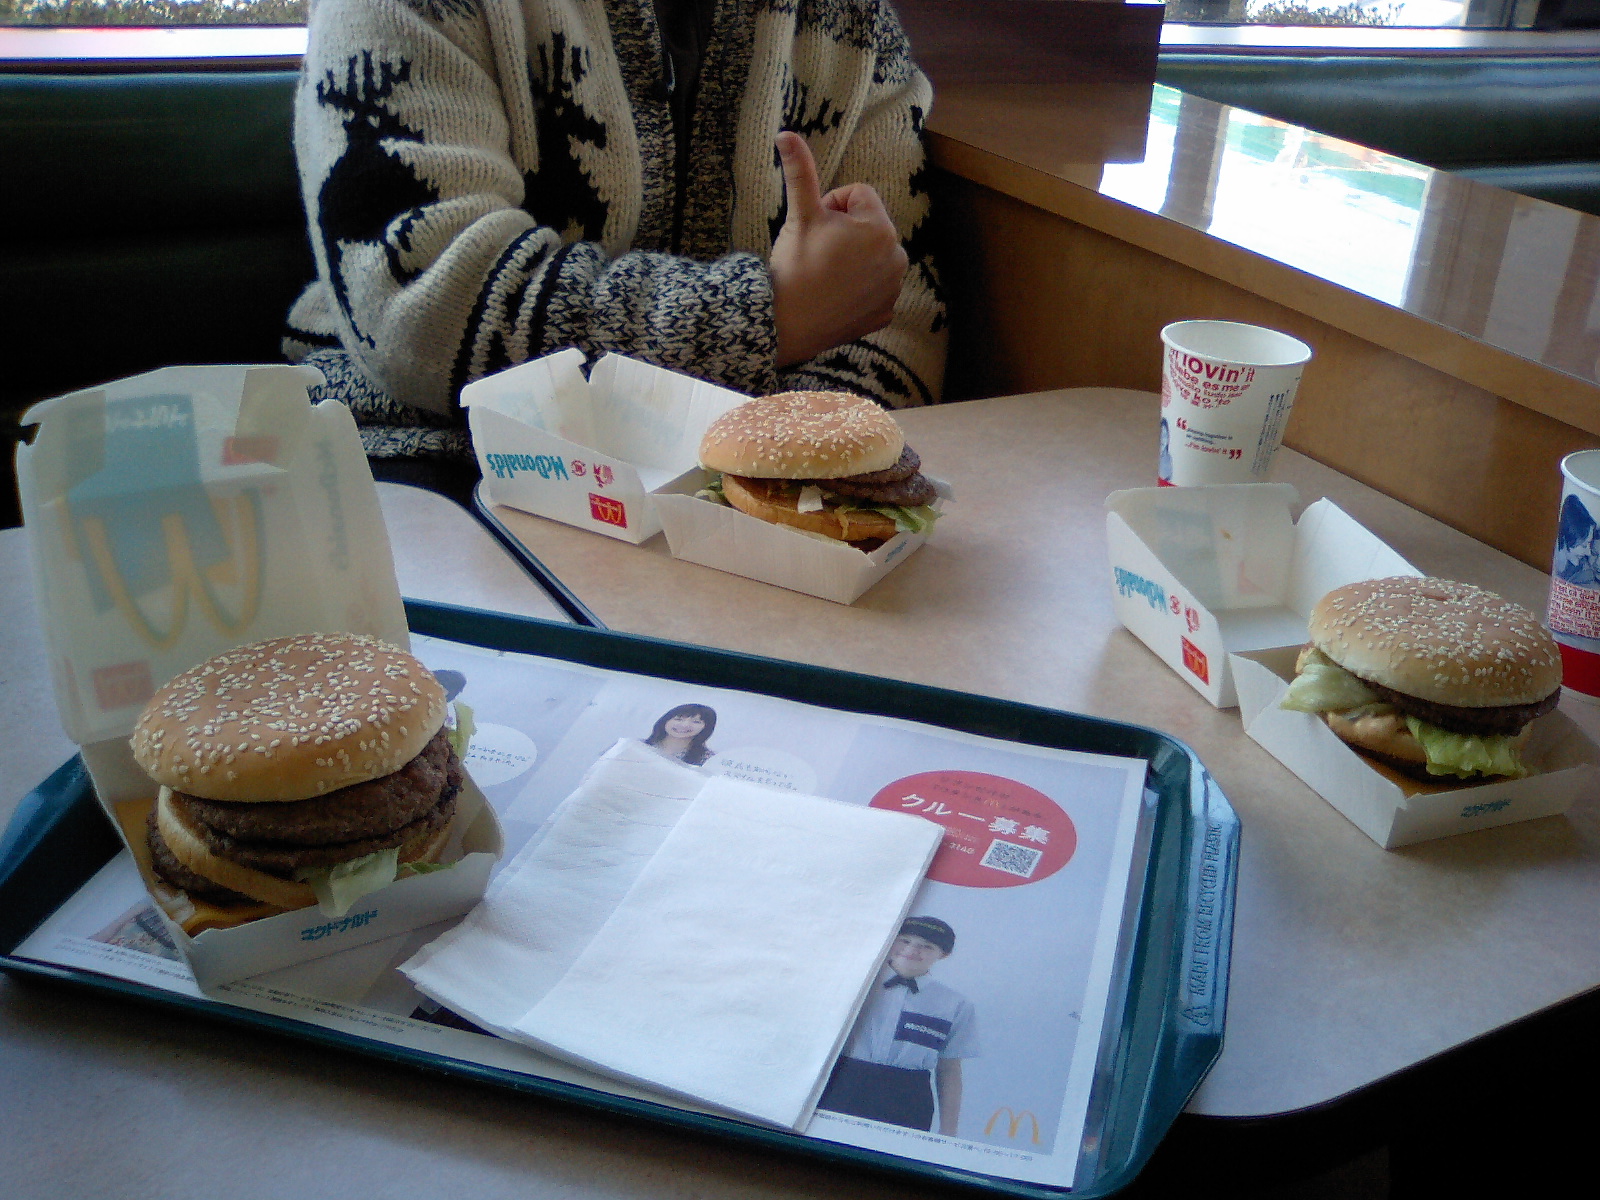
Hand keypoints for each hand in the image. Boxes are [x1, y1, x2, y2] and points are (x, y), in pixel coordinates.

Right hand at [769, 131, 908, 367]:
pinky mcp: (885, 313)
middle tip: (818, 253)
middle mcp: (897, 257)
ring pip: (871, 256)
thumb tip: (786, 134)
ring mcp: (893, 288)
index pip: (859, 195)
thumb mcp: (800, 215)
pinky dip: (857, 288)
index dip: (831, 206)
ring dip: (852, 258)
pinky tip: (835, 295)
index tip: (815, 227)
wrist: (788, 324)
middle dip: (844, 232)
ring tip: (825, 274)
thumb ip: (801, 172)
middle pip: (868, 226)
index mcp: (880, 228)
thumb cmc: (795, 266)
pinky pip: (873, 287)